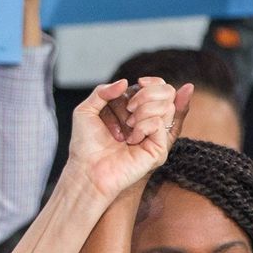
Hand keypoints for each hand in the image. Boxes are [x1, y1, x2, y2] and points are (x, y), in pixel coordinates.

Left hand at [66, 78, 191, 199]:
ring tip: (127, 124)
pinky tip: (131, 139)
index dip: (151, 83)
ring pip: (166, 106)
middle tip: (128, 108)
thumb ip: (102, 91)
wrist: (87, 169)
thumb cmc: (85, 144)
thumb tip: (125, 82)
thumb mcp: (86, 110)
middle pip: (167, 93)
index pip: (159, 88)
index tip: (138, 83)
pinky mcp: (158, 150)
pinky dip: (142, 126)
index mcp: (136, 111)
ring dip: (143, 109)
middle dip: (146, 94)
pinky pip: (159, 124)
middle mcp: (148, 121)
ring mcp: (155, 136)